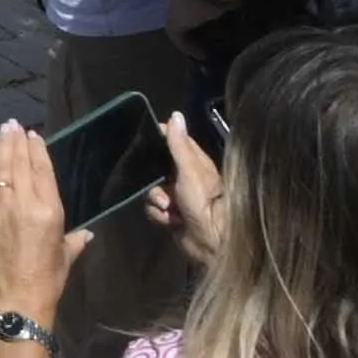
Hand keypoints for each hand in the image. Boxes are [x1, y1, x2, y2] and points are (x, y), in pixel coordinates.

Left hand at [0, 121, 88, 320]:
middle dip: (18, 141)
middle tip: (15, 124)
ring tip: (3, 128)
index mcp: (50, 210)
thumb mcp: (68, 254)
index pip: (44, 171)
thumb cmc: (50, 278)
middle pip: (21, 165)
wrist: (22, 299)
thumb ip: (77, 239)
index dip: (38, 150)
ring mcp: (0, 209)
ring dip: (1, 146)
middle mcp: (24, 204)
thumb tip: (87, 233)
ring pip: (0, 170)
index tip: (34, 135)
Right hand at [144, 111, 224, 248]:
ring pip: (152, 189)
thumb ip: (179, 144)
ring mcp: (178, 197)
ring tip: (169, 208)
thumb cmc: (204, 203)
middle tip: (161, 187)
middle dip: (152, 178)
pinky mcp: (172, 215)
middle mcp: (185, 177)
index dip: (159, 138)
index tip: (144, 140)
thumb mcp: (190, 170)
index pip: (173, 140)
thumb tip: (175, 114)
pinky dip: (160, 215)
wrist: (212, 243)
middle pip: (156, 167)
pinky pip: (154, 209)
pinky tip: (170, 220)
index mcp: (194, 162)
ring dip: (157, 200)